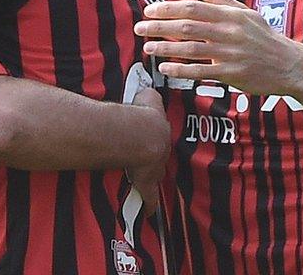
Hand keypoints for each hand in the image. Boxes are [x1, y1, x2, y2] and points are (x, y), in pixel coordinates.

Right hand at [127, 87, 167, 212]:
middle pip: (160, 157)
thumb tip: (147, 89)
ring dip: (151, 177)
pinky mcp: (145, 184)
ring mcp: (155, 169)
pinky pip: (149, 197)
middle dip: (154, 157)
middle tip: (148, 158)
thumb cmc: (142, 113)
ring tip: (145, 180)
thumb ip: (149, 95)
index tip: (151, 140)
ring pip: (155, 175)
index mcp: (161, 133)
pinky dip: (150, 205)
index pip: (160, 137)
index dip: (154, 139)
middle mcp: (161, 152)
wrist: (140, 134)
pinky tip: (150, 213)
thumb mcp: (148, 96)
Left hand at [134, 0, 302, 95]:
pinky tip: (165, 68)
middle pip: (187, 26)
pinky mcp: (231, 73)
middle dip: (160, 27)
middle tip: (139, 28)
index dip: (168, 8)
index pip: (193, 7)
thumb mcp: (244, 12)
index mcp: (230, 15)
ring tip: (147, 48)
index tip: (149, 10)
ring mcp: (230, 53)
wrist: (290, 65)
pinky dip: (181, 70)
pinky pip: (201, 71)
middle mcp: (228, 32)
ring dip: (166, 48)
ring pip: (191, 49)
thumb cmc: (263, 37)